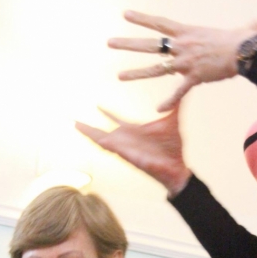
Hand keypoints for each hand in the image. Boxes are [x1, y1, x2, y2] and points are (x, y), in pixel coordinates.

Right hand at [75, 106, 190, 195]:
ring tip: (75, 125)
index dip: (106, 111)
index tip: (96, 104)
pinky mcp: (129, 156)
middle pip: (102, 131)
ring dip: (90, 134)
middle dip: (87, 126)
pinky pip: (114, 150)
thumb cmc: (173, 147)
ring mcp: (126, 148)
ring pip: (103, 140)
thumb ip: (176, 105)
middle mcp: (126, 139)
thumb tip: (185, 89)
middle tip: (71, 118)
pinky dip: (105, 144)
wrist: (177, 167)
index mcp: (134, 131)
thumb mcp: (173, 121)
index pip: (116, 119)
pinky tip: (97, 138)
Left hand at [109, 10, 256, 110]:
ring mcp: (186, 62)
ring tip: (119, 76)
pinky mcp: (194, 78)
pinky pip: (178, 92)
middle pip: (150, 45)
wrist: (247, 52)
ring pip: (156, 69)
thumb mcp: (243, 30)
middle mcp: (182, 46)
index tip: (125, 15)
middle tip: (110, 43)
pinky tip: (157, 109)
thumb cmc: (246, 40)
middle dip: (128, 44)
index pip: (160, 24)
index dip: (142, 19)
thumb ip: (246, 27)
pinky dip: (168, 101)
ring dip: (136, 73)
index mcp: (188, 32)